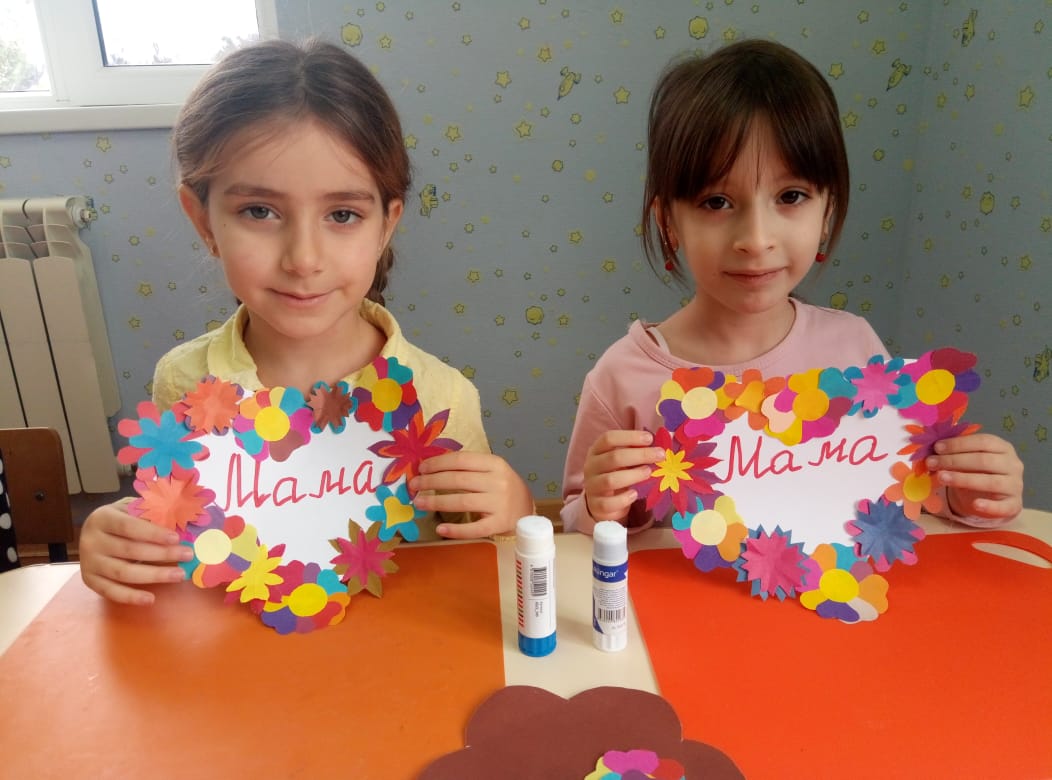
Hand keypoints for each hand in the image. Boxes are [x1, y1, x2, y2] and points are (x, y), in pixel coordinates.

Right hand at [79, 501, 192, 604]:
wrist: (94, 532)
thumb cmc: (121, 518)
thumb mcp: (132, 510)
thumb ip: (150, 516)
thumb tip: (182, 528)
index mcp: (102, 518)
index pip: (129, 526)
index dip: (153, 533)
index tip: (176, 538)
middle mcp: (91, 540)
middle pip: (129, 550)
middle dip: (161, 554)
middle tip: (187, 555)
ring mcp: (88, 562)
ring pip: (123, 572)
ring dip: (154, 575)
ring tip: (179, 575)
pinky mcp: (89, 580)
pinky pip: (110, 592)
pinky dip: (130, 597)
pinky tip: (150, 599)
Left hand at [410, 451, 533, 538]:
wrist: (527, 509)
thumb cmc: (503, 487)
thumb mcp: (491, 470)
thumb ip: (468, 467)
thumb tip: (431, 467)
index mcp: (495, 464)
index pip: (461, 460)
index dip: (438, 463)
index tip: (421, 468)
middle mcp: (498, 482)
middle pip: (458, 480)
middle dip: (431, 482)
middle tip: (414, 485)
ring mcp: (500, 504)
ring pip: (462, 502)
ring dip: (436, 502)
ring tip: (419, 503)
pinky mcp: (499, 524)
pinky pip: (474, 528)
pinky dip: (456, 530)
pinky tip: (440, 528)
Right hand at [582, 430, 662, 524]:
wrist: (601, 501)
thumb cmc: (616, 473)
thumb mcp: (622, 460)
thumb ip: (636, 450)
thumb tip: (665, 439)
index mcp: (596, 450)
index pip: (609, 438)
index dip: (630, 437)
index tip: (650, 438)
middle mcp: (591, 466)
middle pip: (614, 457)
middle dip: (640, 455)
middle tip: (660, 455)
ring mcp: (592, 486)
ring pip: (611, 480)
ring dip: (634, 475)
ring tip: (649, 472)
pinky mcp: (596, 505)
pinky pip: (609, 503)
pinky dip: (624, 499)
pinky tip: (635, 494)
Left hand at [926, 432, 1023, 520]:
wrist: (994, 496)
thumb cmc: (978, 471)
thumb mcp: (969, 458)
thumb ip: (956, 452)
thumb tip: (934, 448)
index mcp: (1003, 447)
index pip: (983, 442)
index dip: (959, 444)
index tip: (937, 447)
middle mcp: (1013, 465)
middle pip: (984, 460)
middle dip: (954, 461)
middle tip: (932, 463)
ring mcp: (1015, 485)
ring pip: (991, 482)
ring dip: (963, 479)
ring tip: (941, 477)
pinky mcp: (1014, 505)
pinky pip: (1003, 507)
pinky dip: (989, 506)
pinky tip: (975, 504)